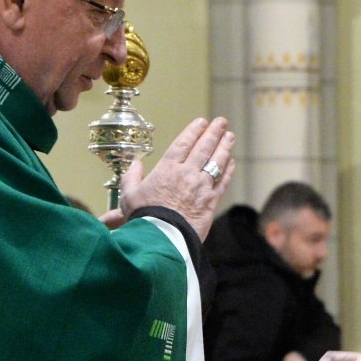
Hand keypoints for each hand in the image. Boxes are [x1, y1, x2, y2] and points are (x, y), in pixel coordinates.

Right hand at [118, 117, 234, 238]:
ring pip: (216, 162)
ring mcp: (201, 187)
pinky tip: (231, 162)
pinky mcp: (211, 202)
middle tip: (221, 122)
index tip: (202, 122)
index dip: (194, 131)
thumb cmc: (143, 217)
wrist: (161, 239)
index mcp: (167, 169)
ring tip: (230, 136)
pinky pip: (222, 182)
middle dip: (214, 133)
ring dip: (225, 147)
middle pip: (204, 148)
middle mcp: (186, 174)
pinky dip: (228, 170)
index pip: (184, 143)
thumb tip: (135, 164)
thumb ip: (131, 177)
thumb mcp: (129, 195)